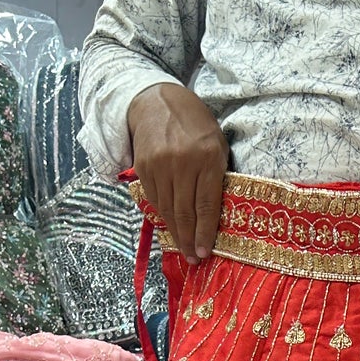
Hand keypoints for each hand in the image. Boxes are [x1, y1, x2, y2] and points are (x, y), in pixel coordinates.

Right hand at [128, 85, 228, 264]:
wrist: (156, 101)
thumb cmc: (195, 125)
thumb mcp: (216, 145)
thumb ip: (216, 176)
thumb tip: (214, 216)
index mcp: (207, 157)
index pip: (205, 205)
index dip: (205, 233)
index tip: (205, 253)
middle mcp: (182, 162)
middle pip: (184, 212)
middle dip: (189, 240)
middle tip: (193, 259)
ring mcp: (160, 165)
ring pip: (167, 209)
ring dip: (175, 232)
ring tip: (184, 248)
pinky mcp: (143, 167)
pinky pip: (154, 199)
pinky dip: (162, 215)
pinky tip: (170, 226)